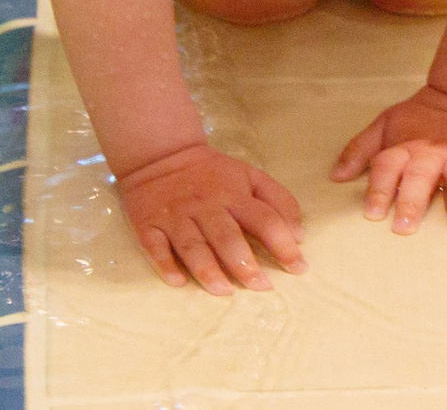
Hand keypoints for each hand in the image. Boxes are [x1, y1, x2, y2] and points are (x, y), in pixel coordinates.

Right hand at [114, 142, 305, 294]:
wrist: (160, 155)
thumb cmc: (212, 174)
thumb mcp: (249, 175)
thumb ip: (278, 200)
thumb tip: (299, 235)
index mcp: (233, 194)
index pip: (263, 219)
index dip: (283, 244)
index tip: (299, 268)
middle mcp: (204, 206)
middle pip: (226, 236)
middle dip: (244, 263)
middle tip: (261, 286)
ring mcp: (175, 216)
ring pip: (192, 246)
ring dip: (207, 270)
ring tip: (224, 290)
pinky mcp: (148, 224)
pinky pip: (154, 247)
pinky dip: (165, 265)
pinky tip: (178, 281)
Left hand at [329, 85, 446, 234]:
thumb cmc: (420, 117)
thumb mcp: (385, 125)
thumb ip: (360, 150)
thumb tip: (335, 177)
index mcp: (404, 147)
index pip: (387, 168)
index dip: (378, 189)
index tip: (372, 214)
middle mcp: (432, 152)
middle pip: (420, 177)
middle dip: (412, 201)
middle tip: (405, 227)